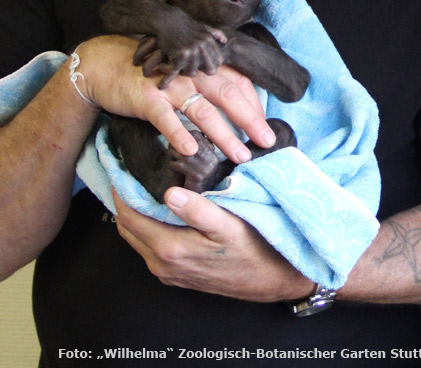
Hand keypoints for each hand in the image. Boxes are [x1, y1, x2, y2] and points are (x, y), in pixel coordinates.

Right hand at [76, 36, 276, 161]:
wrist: (107, 64)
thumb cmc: (152, 73)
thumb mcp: (185, 74)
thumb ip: (208, 85)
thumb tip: (236, 108)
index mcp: (204, 67)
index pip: (239, 83)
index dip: (255, 105)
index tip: (266, 127)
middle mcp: (192, 74)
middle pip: (230, 96)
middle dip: (251, 121)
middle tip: (267, 142)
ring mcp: (171, 86)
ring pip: (204, 111)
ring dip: (225, 135)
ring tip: (239, 155)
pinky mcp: (148, 99)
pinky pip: (166, 118)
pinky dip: (179, 134)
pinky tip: (191, 150)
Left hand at [112, 188, 314, 301]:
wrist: (270, 280)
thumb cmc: (254, 251)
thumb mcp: (228, 225)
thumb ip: (198, 210)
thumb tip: (170, 192)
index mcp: (170, 249)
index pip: (130, 217)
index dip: (122, 191)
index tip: (122, 168)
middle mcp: (162, 264)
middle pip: (128, 228)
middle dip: (125, 200)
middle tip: (129, 173)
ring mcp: (168, 272)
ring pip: (139, 238)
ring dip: (137, 214)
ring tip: (144, 186)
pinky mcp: (177, 274)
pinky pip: (152, 247)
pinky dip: (149, 226)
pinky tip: (163, 210)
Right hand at [134, 21, 227, 87]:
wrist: (166, 20)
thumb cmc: (184, 26)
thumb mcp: (203, 27)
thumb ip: (215, 33)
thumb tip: (225, 41)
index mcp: (209, 41)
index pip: (218, 62)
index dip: (209, 65)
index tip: (198, 64)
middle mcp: (203, 46)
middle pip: (210, 70)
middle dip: (200, 70)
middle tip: (188, 67)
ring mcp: (192, 51)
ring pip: (192, 72)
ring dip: (182, 71)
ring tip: (174, 64)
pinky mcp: (180, 55)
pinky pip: (177, 71)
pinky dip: (168, 69)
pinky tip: (164, 65)